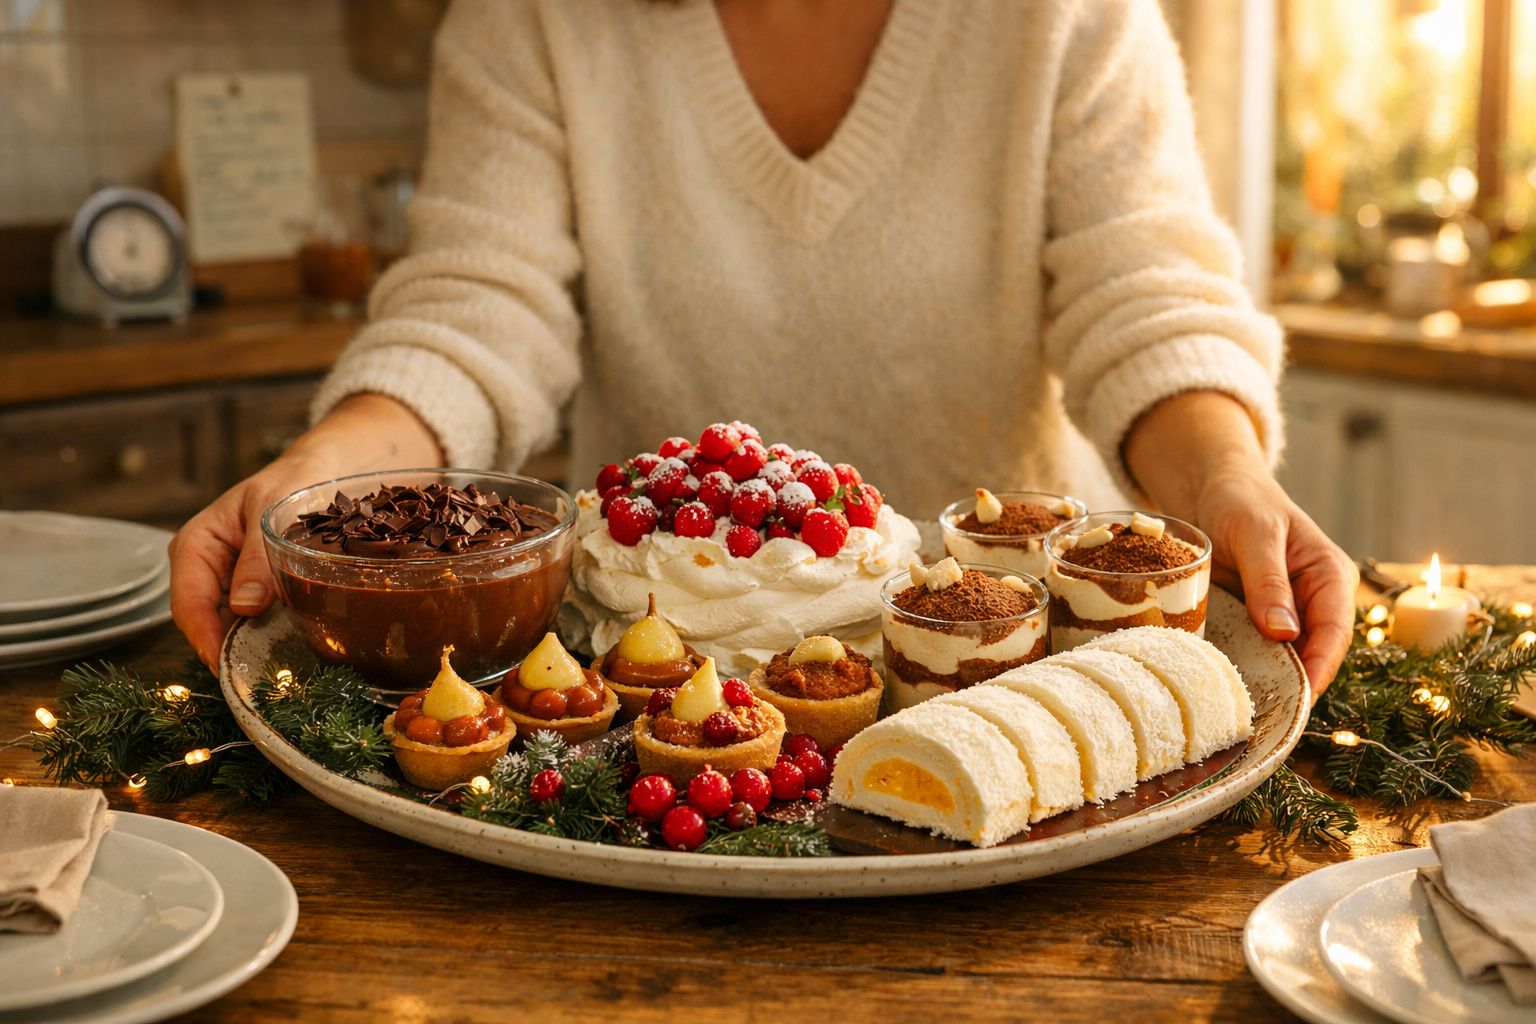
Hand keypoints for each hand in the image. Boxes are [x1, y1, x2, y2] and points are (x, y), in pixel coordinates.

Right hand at [169, 455, 331, 669]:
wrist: (319, 474)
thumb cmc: (292, 484)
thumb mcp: (274, 514)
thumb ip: (258, 559)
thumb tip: (243, 607)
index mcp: (197, 543)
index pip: (188, 600)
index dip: (204, 636)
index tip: (224, 663)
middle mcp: (203, 566)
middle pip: (203, 618)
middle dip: (225, 647)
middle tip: (253, 677)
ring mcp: (224, 580)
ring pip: (224, 623)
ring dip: (244, 645)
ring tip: (269, 670)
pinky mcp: (248, 590)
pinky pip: (246, 619)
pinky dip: (259, 634)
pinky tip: (280, 648)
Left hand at [1192, 461, 1357, 694]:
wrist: (1210, 489)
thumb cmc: (1240, 500)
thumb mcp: (1254, 533)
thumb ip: (1268, 580)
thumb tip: (1285, 632)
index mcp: (1329, 576)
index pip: (1335, 632)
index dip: (1320, 667)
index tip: (1300, 697)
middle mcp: (1314, 600)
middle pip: (1313, 653)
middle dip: (1294, 684)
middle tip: (1267, 717)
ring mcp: (1286, 613)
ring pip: (1284, 658)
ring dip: (1267, 681)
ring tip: (1243, 710)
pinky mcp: (1256, 620)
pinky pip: (1256, 650)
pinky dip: (1243, 668)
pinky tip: (1223, 688)